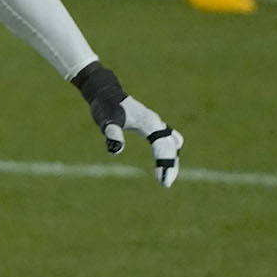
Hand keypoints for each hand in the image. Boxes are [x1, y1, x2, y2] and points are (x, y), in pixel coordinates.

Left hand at [75, 62, 182, 187]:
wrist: (106, 92)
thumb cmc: (105, 106)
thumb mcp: (106, 121)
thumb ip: (111, 133)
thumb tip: (116, 149)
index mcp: (149, 123)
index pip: (162, 145)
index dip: (165, 162)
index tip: (162, 181)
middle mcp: (156, 123)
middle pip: (170, 146)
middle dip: (170, 164)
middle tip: (165, 184)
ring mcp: (156, 124)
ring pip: (171, 143)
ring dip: (171, 159)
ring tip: (166, 175)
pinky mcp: (152, 126)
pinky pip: (166, 140)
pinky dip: (167, 151)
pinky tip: (166, 160)